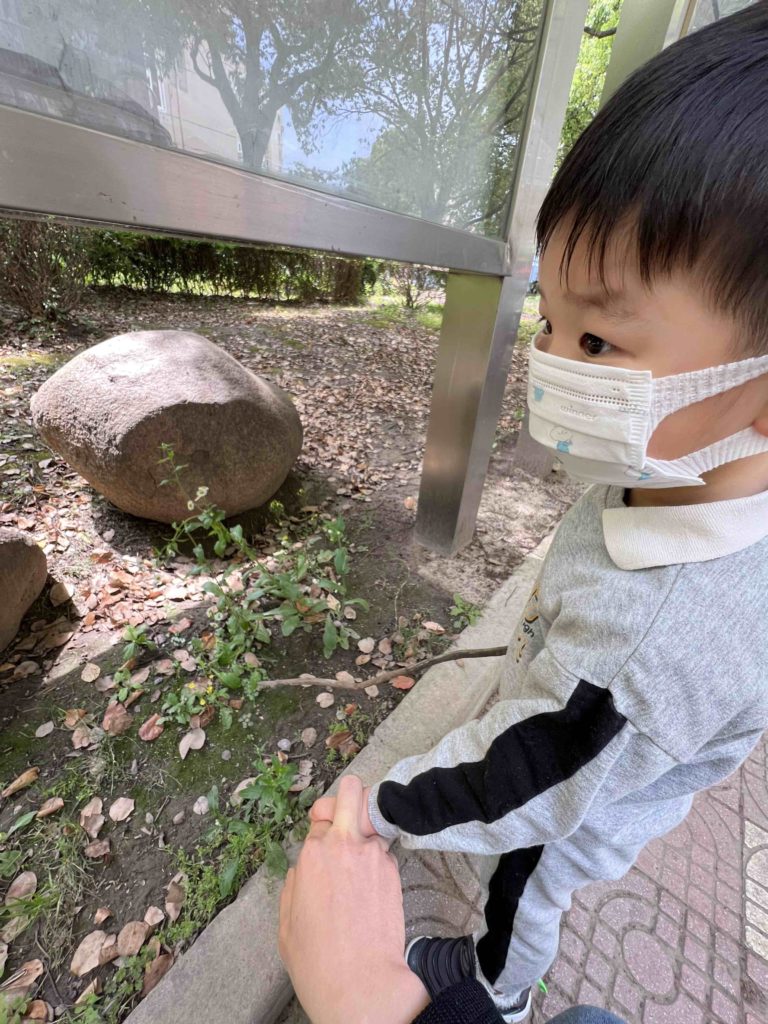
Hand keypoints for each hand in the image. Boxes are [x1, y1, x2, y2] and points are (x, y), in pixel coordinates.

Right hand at [279, 775, 428, 1023]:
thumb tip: (304, 868)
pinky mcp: (394, 871)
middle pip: (352, 790)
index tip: (323, 844)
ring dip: (369, 835)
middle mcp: (344, 844)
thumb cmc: (317, 959)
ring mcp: (374, 855)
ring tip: (363, 865)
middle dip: (351, 796)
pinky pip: (385, 853)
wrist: (360, 983)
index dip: (321, 829)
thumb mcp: (286, 921)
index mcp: (312, 853)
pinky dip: (379, 863)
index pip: (320, 816)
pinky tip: (372, 892)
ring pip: (374, 822)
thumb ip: (295, 883)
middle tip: (349, 817)